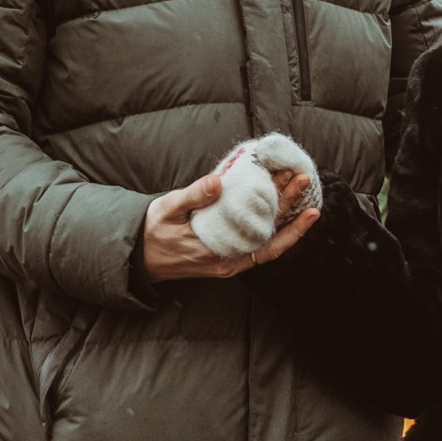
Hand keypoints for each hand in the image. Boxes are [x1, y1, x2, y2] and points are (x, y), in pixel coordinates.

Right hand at [143, 166, 319, 281]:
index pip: (264, 240)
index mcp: (218, 254)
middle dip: (290, 206)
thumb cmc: (153, 232)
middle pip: (271, 236)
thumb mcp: (168, 209)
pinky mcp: (227, 254)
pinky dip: (272, 223)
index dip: (287, 220)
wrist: (139, 256)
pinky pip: (257, 242)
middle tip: (302, 177)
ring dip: (283, 212)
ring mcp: (230, 260)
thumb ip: (194, 196)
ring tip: (295, 184)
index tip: (300, 195)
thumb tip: (218, 182)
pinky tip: (280, 204)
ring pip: (266, 239)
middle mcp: (230, 262)